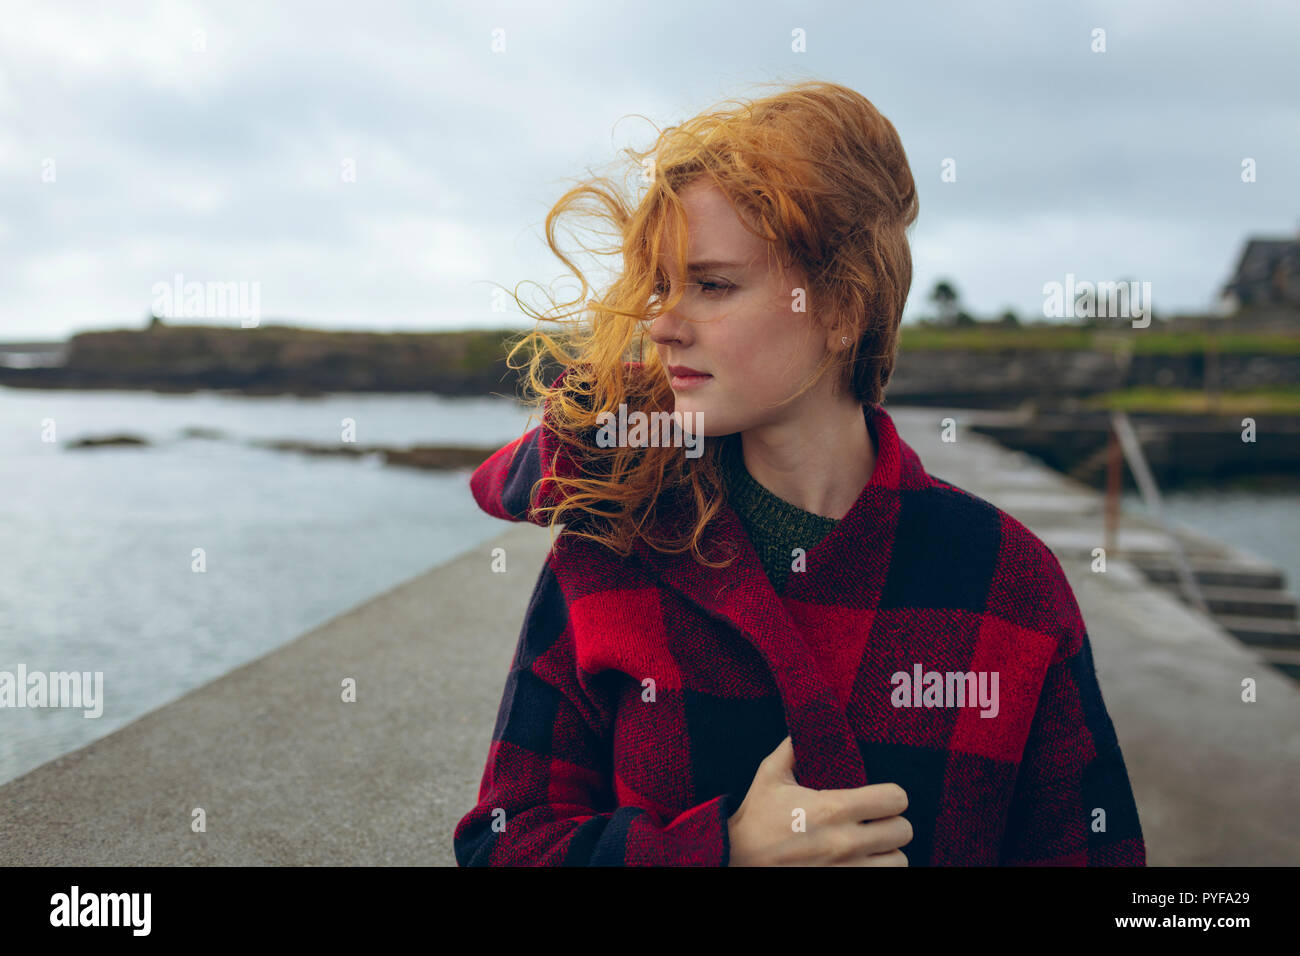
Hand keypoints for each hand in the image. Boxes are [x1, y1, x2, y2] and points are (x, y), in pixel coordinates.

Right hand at [726, 735, 911, 865]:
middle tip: (878, 821)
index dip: (892, 795)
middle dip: (893, 823)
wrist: (735, 858)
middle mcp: (845, 842)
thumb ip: (793, 747)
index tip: (881, 797)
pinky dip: (877, 869)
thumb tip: (806, 721)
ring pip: (899, 861)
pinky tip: (863, 861)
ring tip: (874, 845)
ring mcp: (846, 870)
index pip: (895, 799)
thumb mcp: (770, 776)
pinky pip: (884, 880)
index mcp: (832, 809)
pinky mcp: (841, 885)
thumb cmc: (755, 817)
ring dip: (889, 852)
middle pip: (904, 831)